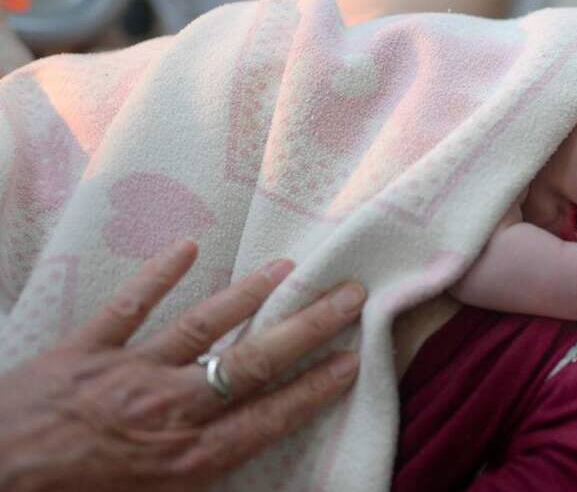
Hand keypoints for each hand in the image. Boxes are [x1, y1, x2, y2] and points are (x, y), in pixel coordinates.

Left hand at [0, 240, 364, 491]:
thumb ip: (195, 479)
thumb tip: (241, 456)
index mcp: (186, 459)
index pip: (270, 415)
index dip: (317, 387)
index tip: (355, 358)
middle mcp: (169, 410)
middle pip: (253, 363)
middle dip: (308, 327)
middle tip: (349, 295)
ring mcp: (128, 374)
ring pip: (202, 327)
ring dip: (249, 295)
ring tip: (288, 268)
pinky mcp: (83, 351)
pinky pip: (127, 307)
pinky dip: (158, 275)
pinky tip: (188, 246)